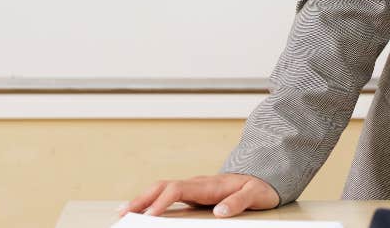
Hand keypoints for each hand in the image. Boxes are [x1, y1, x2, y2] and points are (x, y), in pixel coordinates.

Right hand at [119, 174, 279, 218]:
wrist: (265, 175)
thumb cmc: (259, 186)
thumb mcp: (255, 195)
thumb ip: (238, 202)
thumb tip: (219, 212)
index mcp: (209, 184)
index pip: (177, 190)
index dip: (161, 202)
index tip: (149, 215)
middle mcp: (197, 183)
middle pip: (162, 187)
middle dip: (142, 198)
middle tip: (124, 212)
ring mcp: (194, 187)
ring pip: (162, 189)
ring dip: (142, 199)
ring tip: (124, 210)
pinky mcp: (193, 193)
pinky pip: (168, 195)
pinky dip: (152, 201)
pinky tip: (142, 209)